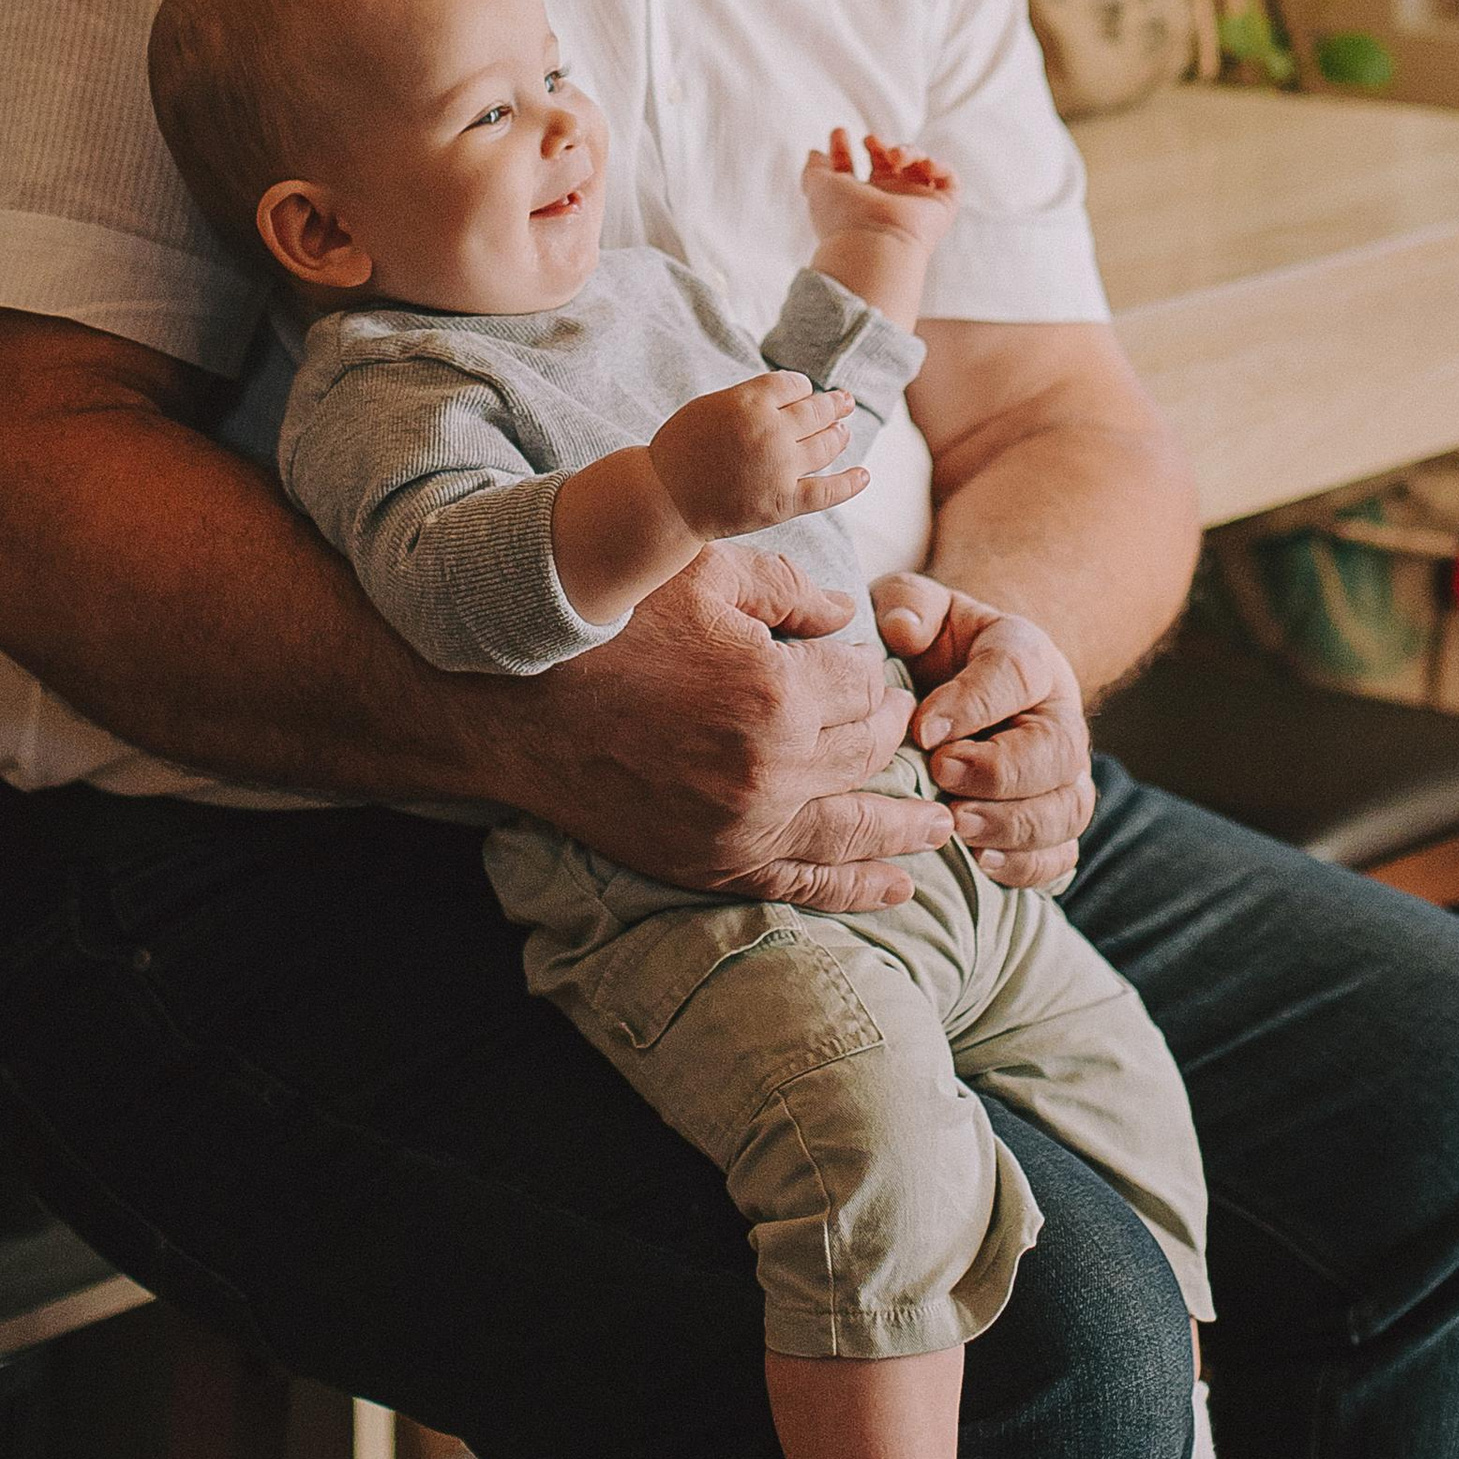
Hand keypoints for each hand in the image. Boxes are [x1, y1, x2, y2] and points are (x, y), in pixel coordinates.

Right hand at [510, 543, 949, 911]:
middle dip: (893, 737)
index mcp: (774, 692)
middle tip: (911, 728)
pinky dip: (852, 888)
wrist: (513, 707)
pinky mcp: (707, 864)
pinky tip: (893, 887)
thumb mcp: (700, 571)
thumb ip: (789, 588)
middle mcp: (768, 771)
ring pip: (851, 832)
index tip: (864, 666)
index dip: (872, 672)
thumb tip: (848, 619)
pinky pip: (798, 884)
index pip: (865, 686)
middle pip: (868, 756)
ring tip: (945, 827)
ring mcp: (738, 828)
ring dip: (905, 830)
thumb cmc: (607, 624)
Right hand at [650, 372, 866, 538]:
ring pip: (826, 444)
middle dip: (833, 405)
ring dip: (839, 436)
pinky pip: (828, 490)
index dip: (801, 388)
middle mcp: (771, 430)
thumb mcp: (710, 407)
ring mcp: (781, 466)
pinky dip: (851, 482)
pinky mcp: (784, 501)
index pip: (793, 384)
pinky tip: (864, 475)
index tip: (801, 392)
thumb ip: (750, 398)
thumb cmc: (680, 450)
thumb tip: (789, 395)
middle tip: (844, 402)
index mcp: (749, 400)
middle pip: (816, 411)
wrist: (665, 500)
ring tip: (845, 432)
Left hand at [803, 128, 959, 257]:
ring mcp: (916, 204)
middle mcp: (888, 202)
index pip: (853, 169)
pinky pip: (949, 179)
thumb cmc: (844, 216)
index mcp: (857, 200)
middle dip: (880, 145)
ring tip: (893, 156)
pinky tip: (924, 164)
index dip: (844, 149)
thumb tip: (815, 152)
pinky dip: (939, 165)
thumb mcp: (819, 187)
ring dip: (907, 150)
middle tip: (870, 140)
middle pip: (888, 163)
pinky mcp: (941, 207)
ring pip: (919, 164)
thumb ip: (814, 169)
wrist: (876, 243)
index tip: (839, 132)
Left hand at [873, 572, 1095, 889]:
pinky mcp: (1052, 819)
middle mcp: (1056, 714)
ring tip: (958, 829)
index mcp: (1026, 654)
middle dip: (1000, 771)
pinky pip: (1061, 853)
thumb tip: (901, 628)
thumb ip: (908, 604)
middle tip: (941, 775)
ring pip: (1069, 807)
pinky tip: (980, 862)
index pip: (1018, 673)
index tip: (922, 729)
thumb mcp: (915, 609)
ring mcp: (1062, 773)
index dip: (975, 703)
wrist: (952, 684)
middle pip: (1059, 749)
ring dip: (1015, 826)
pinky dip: (1027, 866)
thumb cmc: (928, 645)